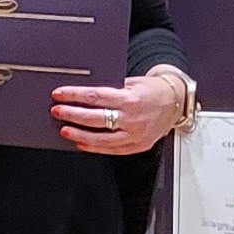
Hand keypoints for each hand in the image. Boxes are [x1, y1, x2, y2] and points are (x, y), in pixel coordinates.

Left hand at [53, 71, 186, 156]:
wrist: (175, 103)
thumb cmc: (153, 91)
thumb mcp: (132, 83)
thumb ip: (110, 90)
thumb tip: (83, 94)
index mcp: (129, 98)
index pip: (95, 96)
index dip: (74, 95)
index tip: (59, 94)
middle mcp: (132, 117)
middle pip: (95, 118)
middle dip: (72, 114)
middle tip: (58, 111)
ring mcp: (135, 134)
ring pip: (101, 138)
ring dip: (79, 134)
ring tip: (65, 130)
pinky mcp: (138, 145)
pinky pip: (112, 149)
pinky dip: (95, 147)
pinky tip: (82, 143)